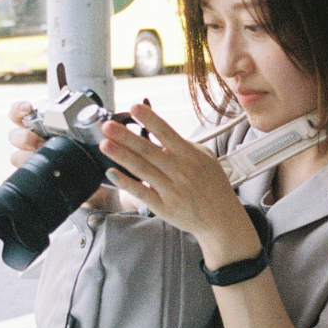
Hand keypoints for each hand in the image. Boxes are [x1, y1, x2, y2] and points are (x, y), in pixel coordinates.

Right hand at [7, 99, 128, 211]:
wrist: (92, 169)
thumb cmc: (81, 142)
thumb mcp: (80, 124)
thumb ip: (71, 107)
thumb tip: (66, 90)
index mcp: (36, 124)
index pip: (17, 113)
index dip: (18, 109)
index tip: (27, 108)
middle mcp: (29, 140)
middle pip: (14, 136)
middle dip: (24, 137)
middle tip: (40, 140)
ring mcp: (30, 157)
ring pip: (16, 156)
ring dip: (28, 156)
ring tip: (46, 158)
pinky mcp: (35, 174)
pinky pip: (26, 173)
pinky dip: (35, 171)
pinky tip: (49, 170)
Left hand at [98, 103, 260, 265]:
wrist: (222, 219)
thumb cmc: (213, 186)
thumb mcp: (206, 159)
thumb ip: (184, 146)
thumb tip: (160, 134)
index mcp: (191, 156)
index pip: (167, 133)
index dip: (150, 120)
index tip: (134, 108)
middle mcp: (180, 171)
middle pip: (148, 150)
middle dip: (126, 137)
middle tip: (107, 126)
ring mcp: (171, 190)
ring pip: (142, 169)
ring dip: (121, 156)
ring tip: (105, 144)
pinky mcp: (163, 207)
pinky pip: (141, 192)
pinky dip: (126, 182)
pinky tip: (112, 172)